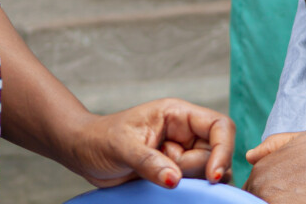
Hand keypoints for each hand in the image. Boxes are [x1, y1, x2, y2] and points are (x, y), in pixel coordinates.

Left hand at [68, 97, 234, 189]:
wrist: (83, 152)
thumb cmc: (101, 140)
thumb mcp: (124, 148)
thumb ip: (150, 163)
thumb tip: (175, 180)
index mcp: (178, 114)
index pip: (219, 126)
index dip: (223, 149)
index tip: (213, 176)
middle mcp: (184, 131)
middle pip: (213, 153)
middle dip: (195, 170)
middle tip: (166, 175)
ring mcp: (180, 152)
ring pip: (204, 171)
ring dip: (189, 181)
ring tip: (157, 177)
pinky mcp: (173, 171)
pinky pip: (191, 183)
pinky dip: (185, 190)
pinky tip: (165, 188)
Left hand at [244, 131, 305, 203]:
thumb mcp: (298, 139)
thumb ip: (271, 145)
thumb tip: (249, 156)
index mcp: (261, 169)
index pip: (251, 186)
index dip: (265, 187)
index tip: (281, 187)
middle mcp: (261, 186)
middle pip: (255, 197)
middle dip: (268, 195)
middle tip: (290, 192)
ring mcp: (270, 200)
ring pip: (263, 202)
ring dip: (274, 200)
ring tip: (293, 196)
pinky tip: (297, 201)